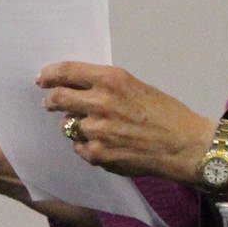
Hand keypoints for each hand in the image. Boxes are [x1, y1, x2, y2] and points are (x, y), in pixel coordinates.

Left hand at [37, 61, 215, 184]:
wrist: (184, 145)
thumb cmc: (166, 114)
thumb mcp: (137, 87)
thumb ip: (106, 86)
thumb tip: (77, 86)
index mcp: (112, 80)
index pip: (66, 72)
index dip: (49, 74)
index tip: (43, 78)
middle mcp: (101, 102)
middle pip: (57, 98)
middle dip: (51, 100)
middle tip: (51, 102)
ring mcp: (97, 130)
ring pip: (68, 125)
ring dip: (77, 125)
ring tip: (101, 128)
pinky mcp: (97, 154)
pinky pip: (79, 146)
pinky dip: (87, 145)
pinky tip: (109, 144)